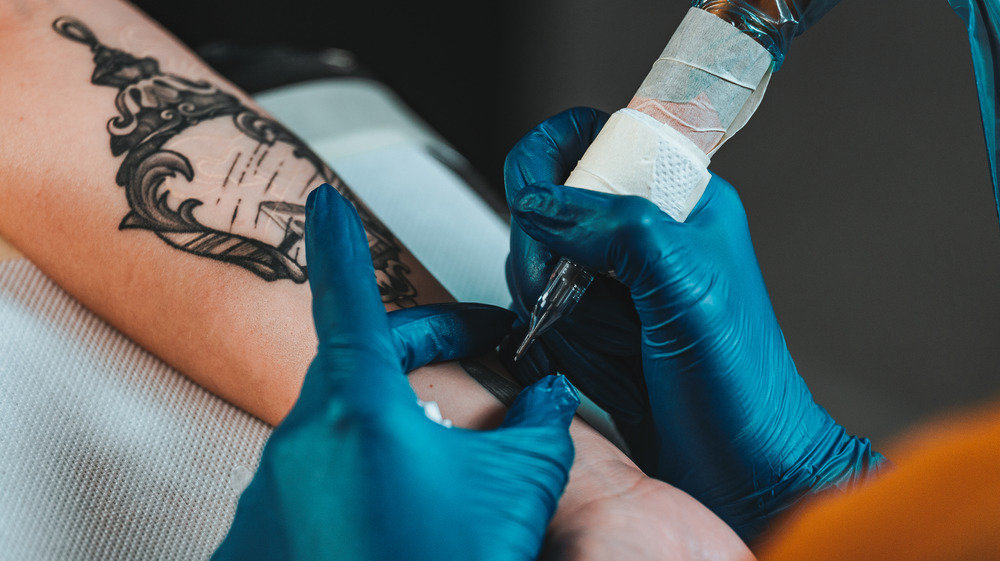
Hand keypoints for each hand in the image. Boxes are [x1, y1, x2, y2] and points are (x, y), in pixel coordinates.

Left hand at [213, 184, 579, 560]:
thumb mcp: (516, 486)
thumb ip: (538, 425)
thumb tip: (550, 395)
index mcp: (360, 410)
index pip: (346, 298)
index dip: (340, 242)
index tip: (324, 203)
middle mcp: (304, 440)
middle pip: (357, 359)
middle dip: (417, 345)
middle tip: (469, 351)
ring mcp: (278, 486)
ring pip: (341, 419)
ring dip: (396, 415)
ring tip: (449, 449)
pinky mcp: (270, 528)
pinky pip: (320, 470)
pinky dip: (366, 464)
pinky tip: (407, 499)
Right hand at [503, 108, 885, 541]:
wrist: (744, 471)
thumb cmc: (742, 386)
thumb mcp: (687, 289)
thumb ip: (619, 228)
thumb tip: (542, 202)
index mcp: (680, 200)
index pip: (598, 140)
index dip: (553, 161)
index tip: (538, 208)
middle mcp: (644, 235)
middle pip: (549, 205)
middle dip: (548, 257)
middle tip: (567, 293)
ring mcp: (617, 283)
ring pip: (538, 265)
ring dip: (559, 312)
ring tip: (611, 346)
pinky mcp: (597, 327)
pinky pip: (542, 315)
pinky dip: (557, 344)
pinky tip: (601, 368)